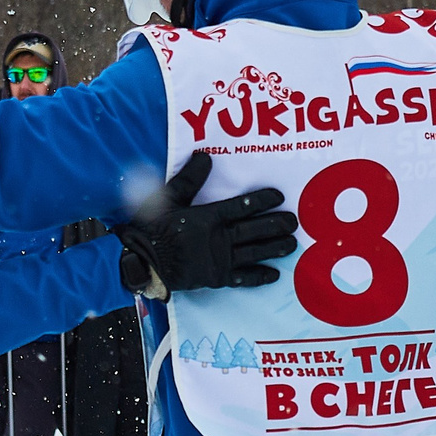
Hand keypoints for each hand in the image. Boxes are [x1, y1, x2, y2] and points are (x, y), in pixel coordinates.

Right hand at [113, 151, 297, 298]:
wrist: (140, 262)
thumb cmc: (151, 228)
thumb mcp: (168, 198)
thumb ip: (189, 179)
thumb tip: (205, 157)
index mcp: (207, 217)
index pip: (242, 206)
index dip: (262, 200)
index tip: (279, 196)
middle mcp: (218, 239)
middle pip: (255, 230)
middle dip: (276, 225)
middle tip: (294, 222)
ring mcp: (219, 260)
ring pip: (254, 252)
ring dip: (274, 248)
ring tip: (292, 245)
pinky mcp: (216, 278)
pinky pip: (242, 278)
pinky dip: (259, 277)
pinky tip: (275, 275)